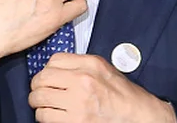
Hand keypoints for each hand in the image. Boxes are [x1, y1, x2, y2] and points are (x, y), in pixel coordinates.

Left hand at [29, 53, 176, 122]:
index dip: (47, 70)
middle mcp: (83, 80)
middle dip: (37, 87)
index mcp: (90, 64)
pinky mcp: (75, 122)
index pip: (53, 60)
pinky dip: (44, 117)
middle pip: (42, 78)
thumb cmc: (122, 95)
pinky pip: (45, 116)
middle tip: (40, 92)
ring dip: (38, 103)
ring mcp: (79, 102)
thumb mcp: (104, 69)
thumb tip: (54, 68)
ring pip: (39, 98)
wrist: (138, 116)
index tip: (47, 78)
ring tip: (45, 105)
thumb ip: (80, 64)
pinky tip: (52, 116)